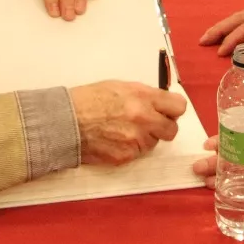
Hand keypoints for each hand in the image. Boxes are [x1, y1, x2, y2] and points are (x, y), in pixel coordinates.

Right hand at [70, 81, 186, 164]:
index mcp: (143, 97)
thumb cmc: (88, 100)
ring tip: (123, 130)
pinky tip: (114, 139)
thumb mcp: (119, 86)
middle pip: (172, 130)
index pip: (178, 107)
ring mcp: (136, 140)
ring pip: (154, 143)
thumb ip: (143, 95)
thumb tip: (158, 103)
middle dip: (163, 127)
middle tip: (149, 123)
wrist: (65, 121)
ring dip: (145, 138)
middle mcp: (143, 119)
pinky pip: (137, 154)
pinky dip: (130, 148)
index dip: (173, 109)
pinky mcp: (126, 156)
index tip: (168, 110)